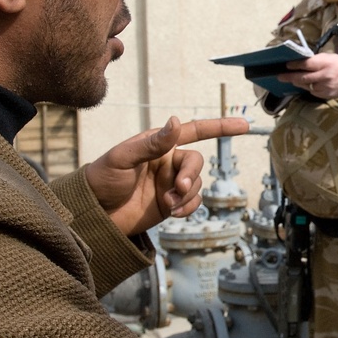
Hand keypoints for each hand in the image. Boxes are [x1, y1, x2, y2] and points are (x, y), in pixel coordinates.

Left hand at [84, 116, 249, 234]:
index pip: (194, 131)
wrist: (93, 216)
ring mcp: (170, 183)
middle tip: (179, 188)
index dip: (219, 127)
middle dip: (191, 175)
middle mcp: (167, 161)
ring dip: (186, 195)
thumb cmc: (101, 181)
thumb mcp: (123, 158)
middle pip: (196, 162)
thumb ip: (152, 142)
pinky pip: (193, 203)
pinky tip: (172, 213)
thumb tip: (175, 121)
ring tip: (166, 204)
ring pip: (197, 184)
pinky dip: (187, 208)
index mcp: (158, 144)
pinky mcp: (171, 204)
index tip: (244, 125)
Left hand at [280, 53, 337, 98]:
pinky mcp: (326, 95)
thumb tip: (300, 62)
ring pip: (306, 86)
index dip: (294, 65)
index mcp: (325, 63)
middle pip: (302, 77)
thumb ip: (315, 60)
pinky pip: (313, 92)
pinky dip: (309, 88)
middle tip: (280, 76)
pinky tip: (309, 84)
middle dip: (290, 77)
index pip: (305, 64)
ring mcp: (325, 87)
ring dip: (298, 83)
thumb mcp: (329, 57)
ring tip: (292, 80)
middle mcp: (324, 76)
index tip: (286, 65)